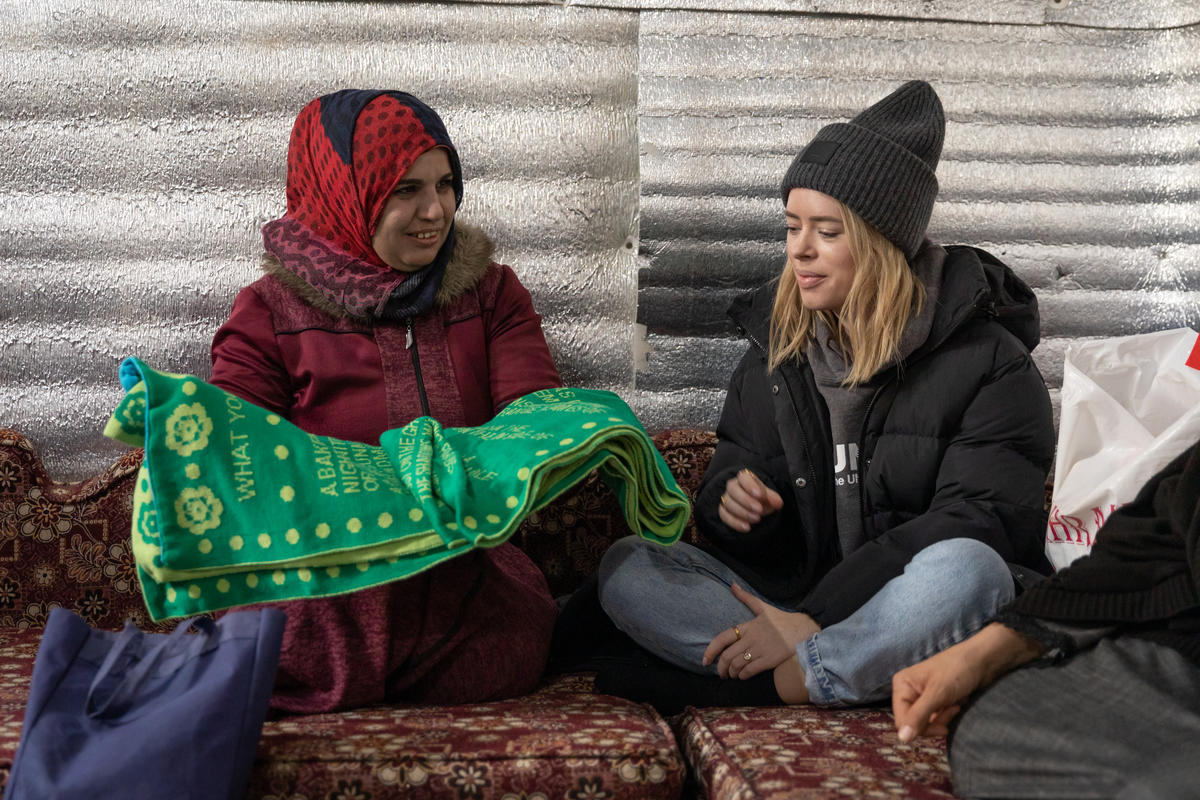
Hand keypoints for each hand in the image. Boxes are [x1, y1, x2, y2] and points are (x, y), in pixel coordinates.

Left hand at [702, 583, 819, 679]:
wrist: (804, 630)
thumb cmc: (782, 619)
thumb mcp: (763, 607)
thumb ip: (746, 598)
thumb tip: (732, 585)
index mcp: (748, 626)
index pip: (723, 638)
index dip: (711, 650)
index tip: (705, 660)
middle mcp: (752, 639)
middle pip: (728, 656)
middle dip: (721, 667)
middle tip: (721, 673)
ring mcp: (760, 650)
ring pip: (738, 665)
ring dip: (732, 673)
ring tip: (732, 675)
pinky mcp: (769, 661)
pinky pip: (750, 671)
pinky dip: (743, 676)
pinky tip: (743, 676)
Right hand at [718, 469, 783, 532]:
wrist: (756, 509)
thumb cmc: (762, 499)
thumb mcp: (769, 497)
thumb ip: (773, 498)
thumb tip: (778, 503)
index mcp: (744, 478)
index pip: (743, 477)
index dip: (750, 486)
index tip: (759, 495)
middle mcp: (733, 486)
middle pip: (733, 490)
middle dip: (746, 500)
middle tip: (759, 509)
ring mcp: (726, 498)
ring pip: (728, 503)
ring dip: (743, 512)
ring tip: (757, 519)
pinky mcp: (723, 511)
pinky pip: (724, 516)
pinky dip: (735, 522)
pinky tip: (747, 527)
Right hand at [892, 623, 1043, 741]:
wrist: (983, 661)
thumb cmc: (958, 670)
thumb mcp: (937, 694)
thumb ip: (918, 716)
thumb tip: (902, 739)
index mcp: (902, 685)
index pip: (902, 720)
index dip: (920, 728)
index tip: (942, 728)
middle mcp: (908, 691)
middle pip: (913, 723)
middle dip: (933, 722)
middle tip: (951, 710)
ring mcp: (922, 696)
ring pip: (925, 723)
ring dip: (942, 719)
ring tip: (955, 705)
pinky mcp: (935, 700)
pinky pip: (935, 718)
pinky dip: (947, 715)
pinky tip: (956, 704)